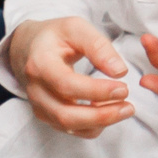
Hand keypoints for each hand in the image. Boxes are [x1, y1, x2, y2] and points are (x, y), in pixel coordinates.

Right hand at [8, 17, 132, 137]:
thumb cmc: (55, 37)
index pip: (67, 85)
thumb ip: (98, 46)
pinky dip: (93, 126)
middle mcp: (35, 90)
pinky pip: (72, 130)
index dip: (96, 91)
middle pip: (66, 115)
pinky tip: (109, 111)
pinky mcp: (46, 116)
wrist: (28, 48)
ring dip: (100, 122)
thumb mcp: (75, 28)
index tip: (123, 88)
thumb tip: (120, 71)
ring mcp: (39, 106)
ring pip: (69, 126)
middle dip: (101, 115)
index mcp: (40, 64)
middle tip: (129, 107)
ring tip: (124, 109)